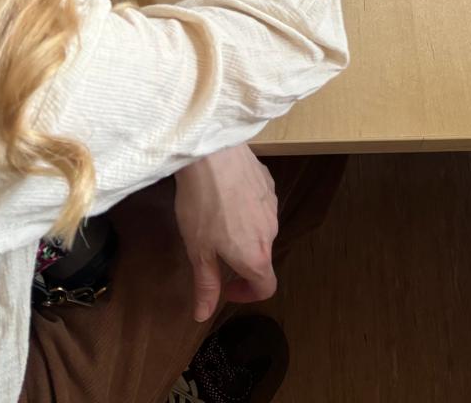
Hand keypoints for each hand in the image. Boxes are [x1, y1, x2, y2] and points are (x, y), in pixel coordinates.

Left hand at [174, 146, 278, 321]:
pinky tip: (225, 195)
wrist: (212, 154)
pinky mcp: (268, 182)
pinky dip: (246, 208)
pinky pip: (260, 204)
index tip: (227, 288)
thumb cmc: (202, 205)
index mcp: (256, 255)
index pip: (266, 288)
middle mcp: (271, 232)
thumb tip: (204, 316)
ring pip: (261, 228)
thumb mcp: (198, 251)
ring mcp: (272, 204)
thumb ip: (205, 285)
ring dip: (244, 232)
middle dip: (240, 260)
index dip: (247, 294)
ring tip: (217, 219)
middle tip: (214, 250)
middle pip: (262, 256)